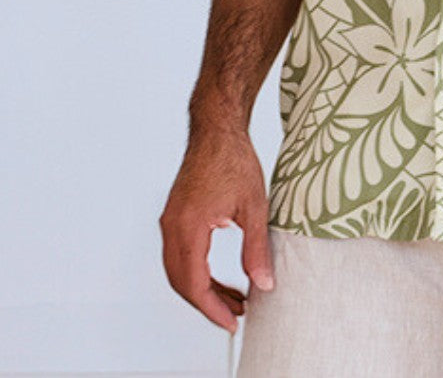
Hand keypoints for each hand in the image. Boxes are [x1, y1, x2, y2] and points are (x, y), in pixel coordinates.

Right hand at [159, 129, 273, 332]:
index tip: (231, 323)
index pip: (194, 283)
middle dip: (208, 304)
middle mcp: (172, 226)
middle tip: (236, 315)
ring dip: (203, 289)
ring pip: (179, 270)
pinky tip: (221, 277)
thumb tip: (263, 283)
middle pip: (182, 282)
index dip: (212, 308)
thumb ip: (256, 249)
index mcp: (188, 226)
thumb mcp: (254, 207)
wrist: (217, 129)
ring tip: (234, 299)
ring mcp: (170, 221)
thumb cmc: (234, 159)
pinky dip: (199, 271)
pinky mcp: (174, 216)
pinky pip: (180, 254)